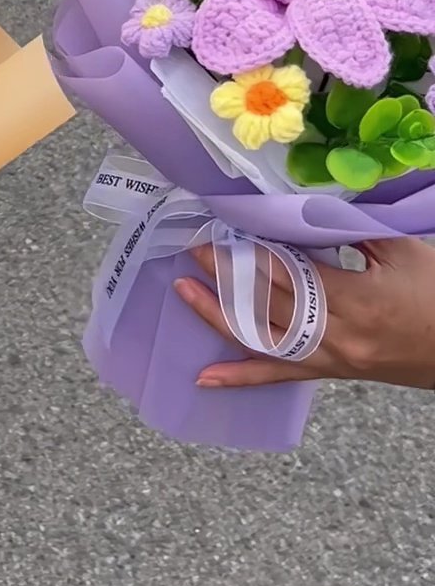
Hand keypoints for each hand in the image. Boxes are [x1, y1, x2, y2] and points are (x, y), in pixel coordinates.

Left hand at [174, 237, 434, 390]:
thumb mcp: (401, 252)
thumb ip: (352, 228)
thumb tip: (305, 206)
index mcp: (355, 299)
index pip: (288, 273)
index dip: (252, 251)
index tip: (222, 229)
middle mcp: (335, 334)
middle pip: (268, 301)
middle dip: (228, 274)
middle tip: (194, 248)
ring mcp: (329, 357)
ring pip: (262, 339)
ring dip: (218, 316)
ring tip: (183, 291)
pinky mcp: (330, 372)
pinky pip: (278, 376)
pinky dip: (239, 377)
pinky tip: (204, 380)